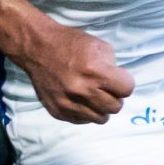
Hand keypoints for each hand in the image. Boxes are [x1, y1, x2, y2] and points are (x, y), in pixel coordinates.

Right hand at [17, 22, 133, 124]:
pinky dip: (85, 112)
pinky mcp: (58, 111)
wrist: (37, 49)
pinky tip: (79, 99)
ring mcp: (69, 104)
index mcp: (94, 71)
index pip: (126, 89)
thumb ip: (113, 66)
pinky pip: (83, 120)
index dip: (124, 83)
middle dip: (114, 97)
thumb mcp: (98, 45)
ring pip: (100, 118)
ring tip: (92, 95)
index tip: (117, 79)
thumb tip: (118, 83)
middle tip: (105, 88)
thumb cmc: (69, 43)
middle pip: (115, 107)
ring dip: (100, 107)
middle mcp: (82, 90)